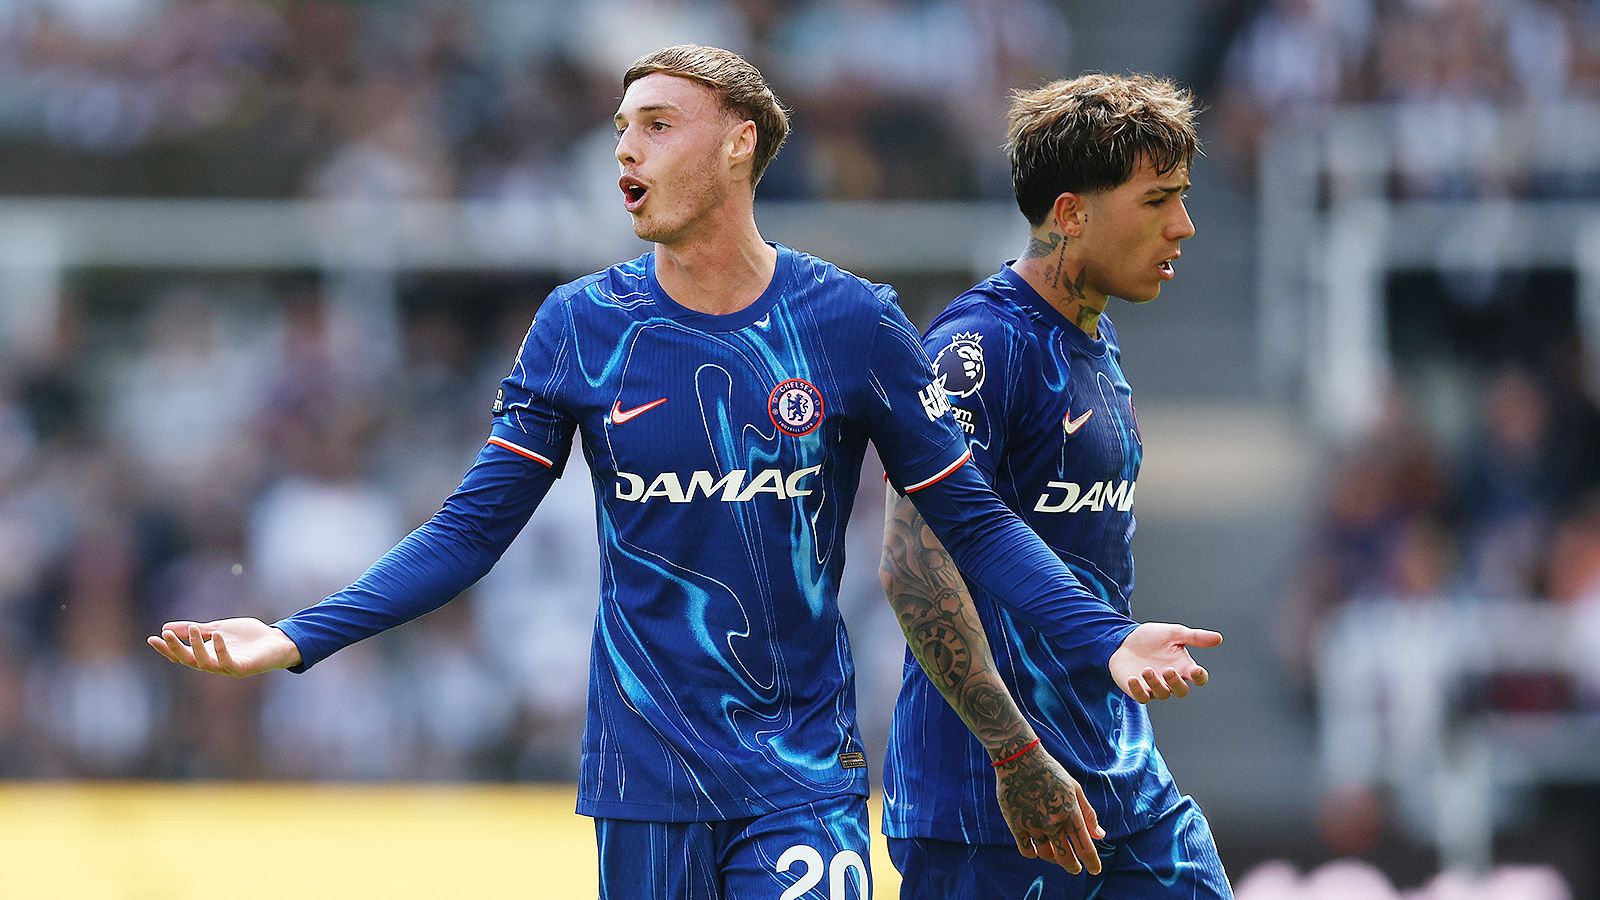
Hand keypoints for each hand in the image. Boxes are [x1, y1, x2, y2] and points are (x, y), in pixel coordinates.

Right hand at [147, 618, 301, 676]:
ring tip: (193, 629)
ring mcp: (228, 668)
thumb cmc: (249, 637)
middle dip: (176, 649)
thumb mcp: (218, 629)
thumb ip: (196, 630)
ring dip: (196, 647)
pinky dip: (220, 650)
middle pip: (189, 660)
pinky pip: (227, 662)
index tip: (151, 638)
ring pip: (205, 663)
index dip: (167, 648)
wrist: (277, 641)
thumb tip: (166, 627)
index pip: (181, 655)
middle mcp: (214, 665)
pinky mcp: (243, 668)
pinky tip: (217, 636)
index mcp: (207, 655)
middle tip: (165, 636)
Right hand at [993, 744, 1103, 874]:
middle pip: (1066, 857)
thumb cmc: (1050, 772)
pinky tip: (1038, 849)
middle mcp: (1053, 822)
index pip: (1085, 846)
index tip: (1094, 870)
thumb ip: (1088, 814)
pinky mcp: (1016, 825)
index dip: (1092, 861)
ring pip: (1047, 855)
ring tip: (1056, 855)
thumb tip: (1100, 836)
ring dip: (1054, 859)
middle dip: (1073, 866)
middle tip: (1075, 869)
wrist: (1019, 759)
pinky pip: (1027, 850)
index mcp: (1070, 812)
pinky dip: (1034, 853)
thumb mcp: (1074, 788)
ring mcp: (1034, 824)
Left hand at [1109, 622, 1221, 702]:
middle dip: (1176, 683)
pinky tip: (1133, 679)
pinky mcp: (1138, 690)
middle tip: (1168, 670)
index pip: (1198, 678)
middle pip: (1181, 691)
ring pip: (1162, 694)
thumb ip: (1195, 637)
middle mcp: (1171, 680)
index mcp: (1183, 666)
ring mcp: (1155, 687)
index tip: (1195, 670)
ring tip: (1146, 670)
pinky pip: (1141, 697)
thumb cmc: (1152, 638)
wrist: (1124, 639)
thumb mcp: (1174, 633)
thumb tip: (1219, 638)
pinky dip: (1138, 690)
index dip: (1199, 677)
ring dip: (1156, 684)